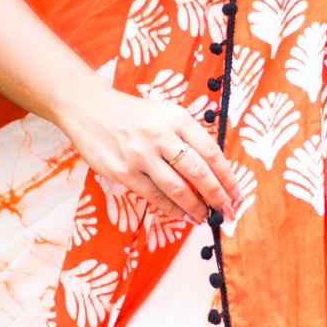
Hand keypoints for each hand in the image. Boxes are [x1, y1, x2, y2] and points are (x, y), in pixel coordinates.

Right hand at [56, 80, 242, 224]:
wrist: (89, 110)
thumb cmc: (133, 114)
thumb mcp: (165, 114)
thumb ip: (187, 137)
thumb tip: (213, 171)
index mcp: (177, 118)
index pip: (211, 151)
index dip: (228, 176)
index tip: (237, 193)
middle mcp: (161, 136)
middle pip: (198, 172)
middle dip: (217, 196)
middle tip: (227, 211)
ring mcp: (141, 155)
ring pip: (177, 189)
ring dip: (196, 207)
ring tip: (206, 217)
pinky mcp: (124, 172)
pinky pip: (154, 196)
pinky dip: (172, 209)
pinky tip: (183, 215)